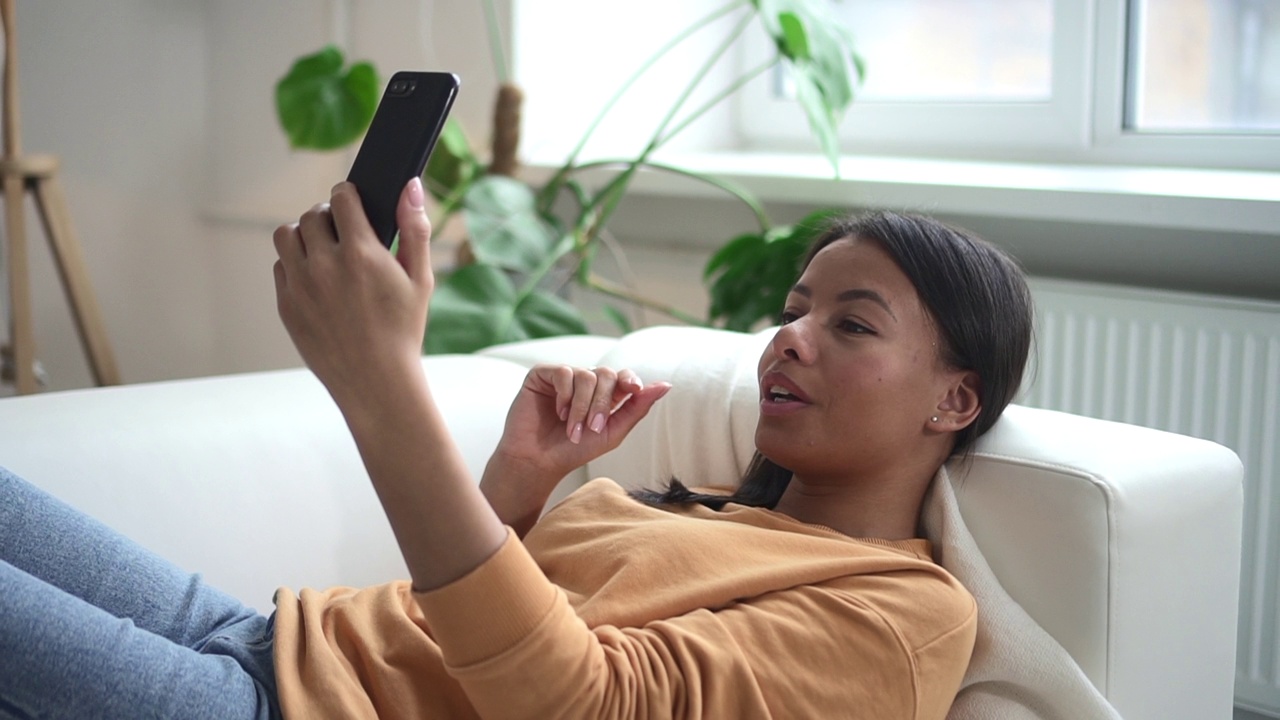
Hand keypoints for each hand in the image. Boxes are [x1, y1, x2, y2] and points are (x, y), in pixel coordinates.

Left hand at [271, 178, 433, 408]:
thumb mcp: (420, 278)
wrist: (376, 381)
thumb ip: (415, 228)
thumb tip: (410, 186)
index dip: (349, 195)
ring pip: (287, 235)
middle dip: (329, 217)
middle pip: (312, 214)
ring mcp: (300, 286)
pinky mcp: (286, 305)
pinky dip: (296, 265)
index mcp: (360, 254)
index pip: (341, 197)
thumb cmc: (403, 330)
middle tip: (344, 233)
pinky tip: (319, 280)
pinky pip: (281, 267)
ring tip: (325, 251)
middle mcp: (325, 266)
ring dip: (305, 235)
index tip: (355, 203)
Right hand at [481, 365, 670, 532]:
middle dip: (602, 403)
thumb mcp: (612, 432)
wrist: (539, 462)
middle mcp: (584, 381)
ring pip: (586, 375)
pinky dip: (565, 395)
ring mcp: (563, 376)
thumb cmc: (574, 450)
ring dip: (582, 406)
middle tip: (592, 428)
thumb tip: (665, 385)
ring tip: (572, 430)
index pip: (622, 376)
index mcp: (603, 394)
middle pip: (606, 374)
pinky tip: (559, 413)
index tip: (634, 389)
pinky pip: (563, 371)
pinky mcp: (542, 375)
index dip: (630, 379)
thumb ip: (636, 408)